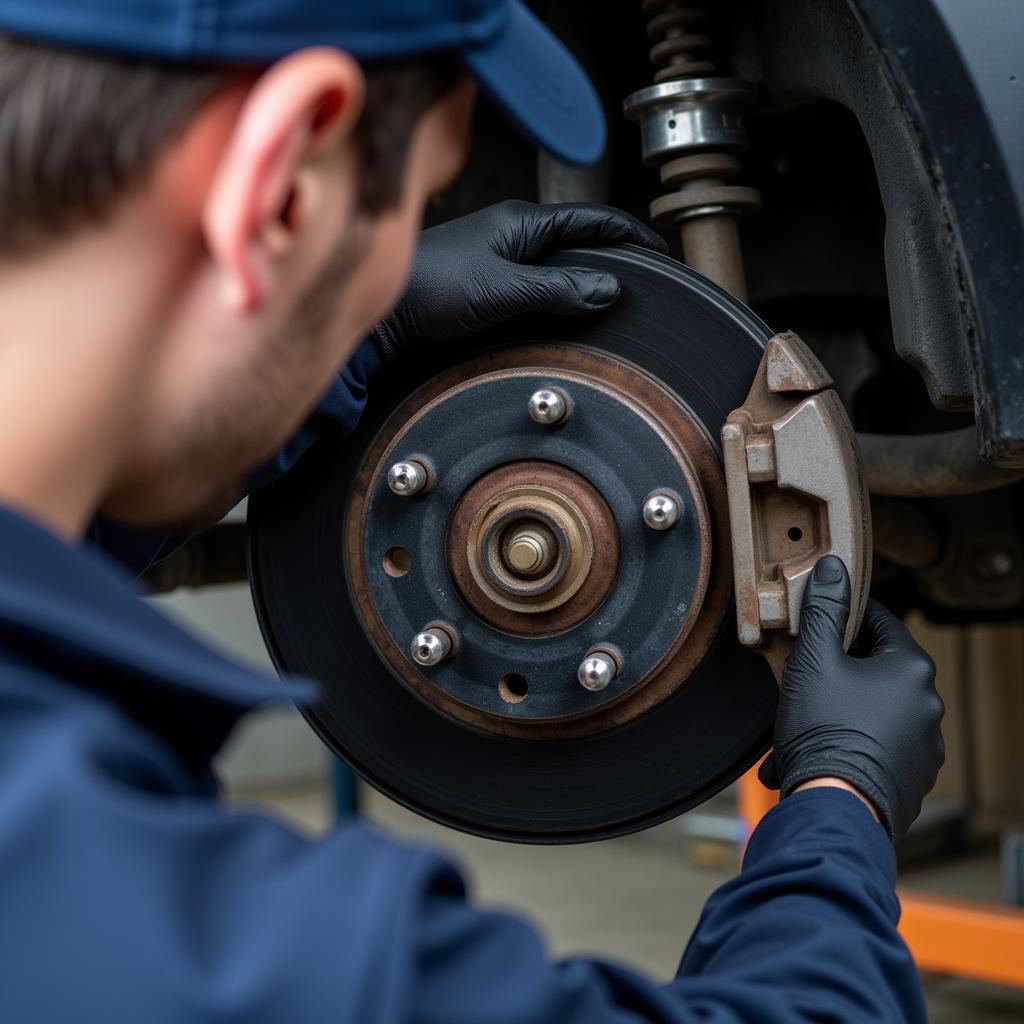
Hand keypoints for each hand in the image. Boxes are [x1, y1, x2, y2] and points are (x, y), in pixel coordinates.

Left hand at [374, 200, 666, 361]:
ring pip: (558, 269)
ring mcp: (499, 263)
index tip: (658, 251)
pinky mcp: (487, 291)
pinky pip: (537, 290)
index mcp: (520, 223)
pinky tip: (569, 320)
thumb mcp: (502, 289)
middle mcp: (512, 237)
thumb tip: (608, 289)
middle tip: (645, 284)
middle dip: (612, 260)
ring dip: (585, 285)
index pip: (591, 220)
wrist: (379, 319)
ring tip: (616, 305)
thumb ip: (557, 289)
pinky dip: (560, 302)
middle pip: (578, 244)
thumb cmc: (426, 289)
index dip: (628, 234)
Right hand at [759, 555, 944, 840]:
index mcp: (911, 668)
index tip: (814, 620)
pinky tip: (810, 754)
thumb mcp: (814, 659)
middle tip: (797, 677)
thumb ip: (824, 609)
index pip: (878, 621)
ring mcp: (924, 746)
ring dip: (834, 712)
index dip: (841, 616)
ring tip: (794, 726)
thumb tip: (833, 566)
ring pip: (870, 711)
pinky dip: (845, 745)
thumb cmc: (826, 728)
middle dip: (831, 672)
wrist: (836, 807)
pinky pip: (874, 747)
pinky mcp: (912, 778)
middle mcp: (927, 705)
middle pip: (873, 669)